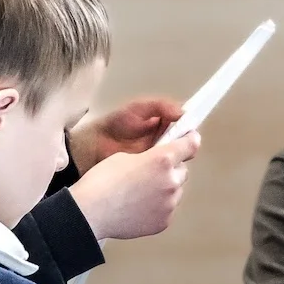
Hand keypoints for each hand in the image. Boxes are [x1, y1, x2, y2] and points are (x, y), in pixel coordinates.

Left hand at [68, 96, 184, 173]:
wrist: (93, 146)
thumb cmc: (115, 124)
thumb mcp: (138, 108)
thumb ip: (161, 106)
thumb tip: (184, 113)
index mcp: (165, 126)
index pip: (186, 130)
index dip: (189, 133)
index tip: (189, 135)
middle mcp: (165, 144)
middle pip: (184, 149)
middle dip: (183, 149)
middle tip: (174, 149)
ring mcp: (158, 161)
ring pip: (177, 164)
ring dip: (175, 163)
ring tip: (165, 162)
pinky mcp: (151, 176)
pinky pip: (165, 176)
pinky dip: (166, 175)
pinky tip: (161, 172)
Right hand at [68, 132, 200, 241]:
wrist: (90, 212)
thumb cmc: (103, 181)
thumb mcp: (125, 156)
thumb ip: (149, 157)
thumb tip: (157, 162)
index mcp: (162, 159)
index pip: (190, 145)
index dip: (190, 140)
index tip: (190, 139)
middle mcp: (171, 181)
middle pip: (182, 171)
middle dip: (171, 169)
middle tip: (151, 173)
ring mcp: (169, 204)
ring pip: (175, 191)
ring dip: (164, 189)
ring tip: (140, 193)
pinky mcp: (164, 221)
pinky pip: (167, 209)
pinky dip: (157, 207)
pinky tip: (138, 207)